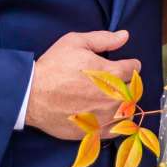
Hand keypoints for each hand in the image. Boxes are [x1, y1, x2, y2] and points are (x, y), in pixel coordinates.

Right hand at [23, 31, 138, 137]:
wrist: (32, 95)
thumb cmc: (53, 67)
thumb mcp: (75, 43)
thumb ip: (103, 39)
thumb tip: (125, 35)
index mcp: (111, 73)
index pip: (134, 68)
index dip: (130, 64)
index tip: (124, 64)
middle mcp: (113, 96)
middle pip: (133, 89)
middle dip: (127, 83)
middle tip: (115, 80)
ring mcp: (106, 116)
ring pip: (128, 110)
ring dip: (124, 103)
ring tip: (112, 98)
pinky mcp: (96, 131)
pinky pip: (118, 130)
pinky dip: (117, 122)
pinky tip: (109, 115)